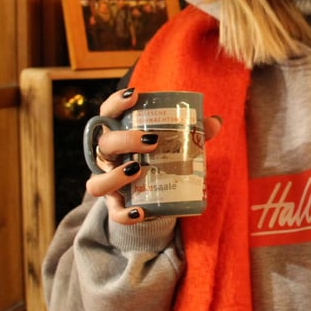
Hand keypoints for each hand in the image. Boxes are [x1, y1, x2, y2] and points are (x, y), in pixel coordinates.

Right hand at [85, 88, 222, 224]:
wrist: (150, 195)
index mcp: (119, 134)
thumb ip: (194, 133)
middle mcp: (108, 157)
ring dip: (114, 176)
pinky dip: (123, 214)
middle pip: (104, 144)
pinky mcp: (116, 206)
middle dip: (124, 140)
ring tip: (138, 171)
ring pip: (96, 182)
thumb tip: (215, 122)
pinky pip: (113, 213)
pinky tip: (140, 212)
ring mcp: (109, 182)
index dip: (116, 102)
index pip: (108, 113)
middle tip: (152, 141)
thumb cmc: (157, 158)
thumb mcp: (174, 143)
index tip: (134, 95)